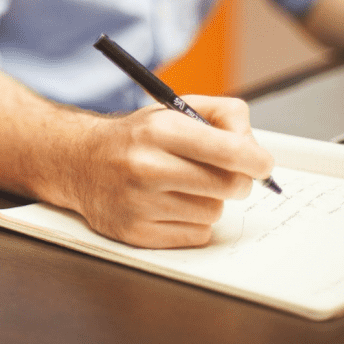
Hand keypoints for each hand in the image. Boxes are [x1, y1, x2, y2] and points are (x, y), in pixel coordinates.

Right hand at [45, 95, 273, 248]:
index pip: (229, 151)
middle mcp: (146, 166)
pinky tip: (172, 206)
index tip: (262, 165)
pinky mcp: (135, 233)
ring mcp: (139, 203)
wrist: (80, 162)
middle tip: (227, 175)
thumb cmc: (137, 137)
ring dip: (210, 201)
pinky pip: (196, 235)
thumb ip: (224, 116)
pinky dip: (193, 223)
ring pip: (213, 212)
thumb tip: (255, 149)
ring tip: (185, 187)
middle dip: (237, 181)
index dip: (257, 161)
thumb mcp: (175, 109)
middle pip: (229, 186)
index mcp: (159, 130)